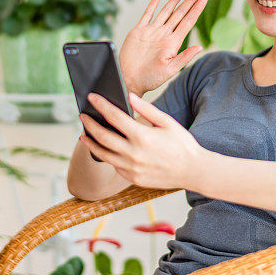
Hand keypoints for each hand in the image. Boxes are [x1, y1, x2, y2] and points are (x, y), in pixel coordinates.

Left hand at [78, 92, 205, 189]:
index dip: (101, 105)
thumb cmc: (182, 144)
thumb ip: (146, 109)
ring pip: (103, 154)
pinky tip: (103, 147)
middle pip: (103, 136)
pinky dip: (106, 155)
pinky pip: (114, 165)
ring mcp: (132, 168)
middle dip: (89, 124)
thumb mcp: (167, 122)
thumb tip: (129, 96)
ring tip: (84, 133)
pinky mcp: (132, 178)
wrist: (193, 171)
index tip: (92, 97)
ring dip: (91, 142)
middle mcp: (134, 154)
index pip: (115, 117)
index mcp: (143, 136)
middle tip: (82, 115)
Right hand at [119, 0, 207, 95]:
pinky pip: (148, 14)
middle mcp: (164, 34)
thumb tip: (199, 47)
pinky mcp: (139, 31)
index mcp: (173, 43)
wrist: (130, 79)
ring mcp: (152, 31)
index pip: (188, 22)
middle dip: (189, 0)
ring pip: (166, 10)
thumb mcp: (170, 70)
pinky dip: (153, 4)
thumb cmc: (150, 78)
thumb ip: (184, 57)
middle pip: (179, 13)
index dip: (196, 10)